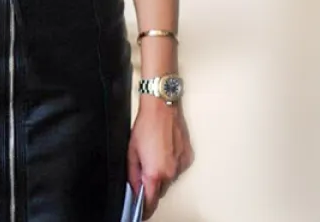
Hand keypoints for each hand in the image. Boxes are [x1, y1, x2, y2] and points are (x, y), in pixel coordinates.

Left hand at [127, 98, 194, 219]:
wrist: (163, 108)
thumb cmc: (146, 126)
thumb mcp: (131, 152)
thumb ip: (133, 175)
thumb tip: (134, 189)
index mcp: (155, 173)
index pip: (151, 202)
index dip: (144, 209)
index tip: (140, 212)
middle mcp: (171, 173)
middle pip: (160, 191)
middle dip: (151, 187)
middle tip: (143, 174)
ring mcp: (181, 166)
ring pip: (170, 180)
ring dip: (162, 175)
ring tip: (153, 156)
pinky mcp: (188, 158)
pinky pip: (177, 169)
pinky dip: (171, 165)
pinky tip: (164, 151)